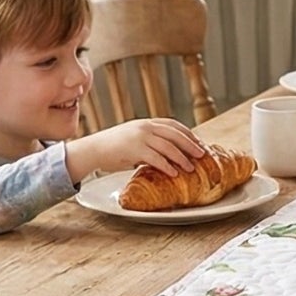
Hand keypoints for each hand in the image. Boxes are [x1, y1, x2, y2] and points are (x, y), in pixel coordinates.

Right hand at [66, 119, 204, 183]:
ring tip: (191, 167)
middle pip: (175, 134)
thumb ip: (150, 140)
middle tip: (202, 154)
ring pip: (168, 147)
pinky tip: (174, 173)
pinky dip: (167, 166)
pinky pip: (155, 158)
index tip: (199, 142)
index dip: (188, 134)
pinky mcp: (134, 150)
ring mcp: (140, 137)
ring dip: (182, 158)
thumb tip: (169, 152)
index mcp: (147, 123)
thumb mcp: (134, 137)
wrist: (93, 149)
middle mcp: (145, 127)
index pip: (173, 125)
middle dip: (191, 144)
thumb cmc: (114, 147)